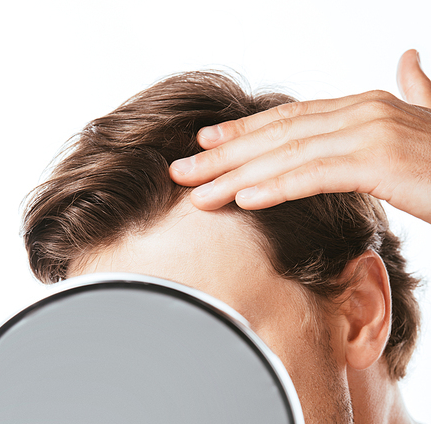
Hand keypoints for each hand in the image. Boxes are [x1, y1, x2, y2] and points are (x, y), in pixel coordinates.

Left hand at [169, 49, 430, 223]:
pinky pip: (315, 174)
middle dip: (224, 154)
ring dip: (236, 175)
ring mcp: (370, 133)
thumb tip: (410, 60)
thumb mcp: (428, 123)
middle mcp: (362, 112)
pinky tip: (244, 199)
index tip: (205, 146)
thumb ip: (416, 93)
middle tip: (181, 171)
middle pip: (278, 133)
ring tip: (197, 194)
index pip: (291, 120)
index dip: (244, 132)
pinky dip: (276, 186)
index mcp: (364, 108)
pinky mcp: (379, 160)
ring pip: (287, 154)